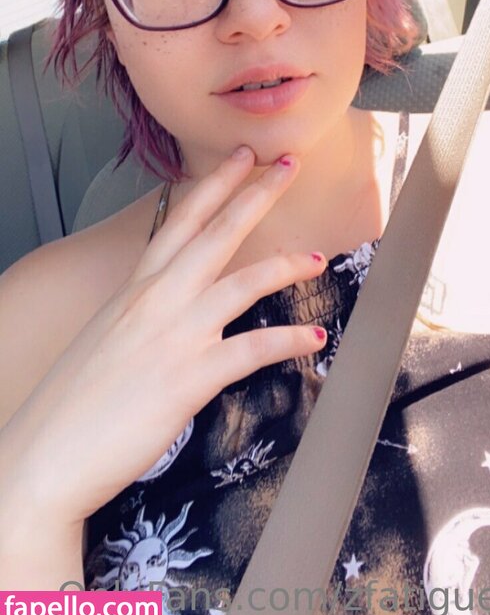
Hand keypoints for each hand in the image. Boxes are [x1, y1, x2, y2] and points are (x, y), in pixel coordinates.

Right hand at [0, 148, 326, 526]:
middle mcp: (156, 301)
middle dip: (257, 194)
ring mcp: (174, 336)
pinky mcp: (188, 379)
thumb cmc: (73, 403)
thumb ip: (143, 313)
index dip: (215, 184)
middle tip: (289, 165)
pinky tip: (314, 336)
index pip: (181, 219)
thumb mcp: (107, 336)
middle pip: (217, 233)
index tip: (242, 158)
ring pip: (242, 282)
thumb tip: (169, 306)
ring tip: (317, 257)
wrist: (46, 456)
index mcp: (135, 288)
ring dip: (286, 265)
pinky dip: (289, 341)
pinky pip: (252, 350)